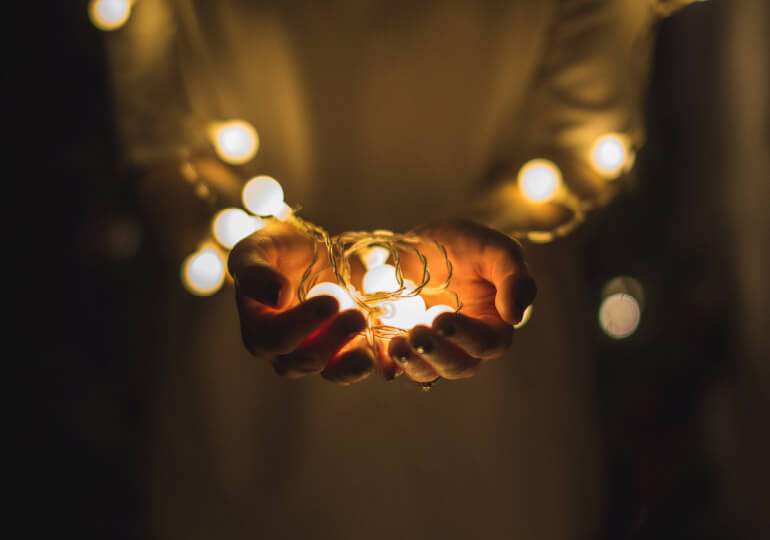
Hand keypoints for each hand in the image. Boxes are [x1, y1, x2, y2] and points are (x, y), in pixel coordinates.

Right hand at [228, 221, 374, 384]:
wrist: (312, 252)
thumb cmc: (278, 249)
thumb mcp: (257, 248)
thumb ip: (255, 271)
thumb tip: (276, 296)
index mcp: (258, 328)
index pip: (274, 339)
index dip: (301, 325)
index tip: (330, 302)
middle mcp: (283, 351)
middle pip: (303, 360)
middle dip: (332, 341)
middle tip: (357, 316)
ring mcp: (315, 356)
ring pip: (330, 372)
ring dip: (352, 362)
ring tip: (371, 348)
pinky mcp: (344, 355)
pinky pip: (357, 369)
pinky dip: (374, 366)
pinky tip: (387, 361)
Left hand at [387, 219, 535, 382]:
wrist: (428, 242)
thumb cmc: (469, 245)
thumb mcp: (496, 250)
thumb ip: (514, 278)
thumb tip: (515, 316)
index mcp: (492, 326)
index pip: (486, 344)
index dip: (466, 337)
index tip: (443, 319)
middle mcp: (464, 345)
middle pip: (456, 366)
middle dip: (436, 355)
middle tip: (417, 335)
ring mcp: (432, 347)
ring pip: (426, 370)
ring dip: (411, 363)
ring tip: (395, 345)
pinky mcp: (403, 343)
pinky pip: (396, 363)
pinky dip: (386, 363)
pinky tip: (376, 355)